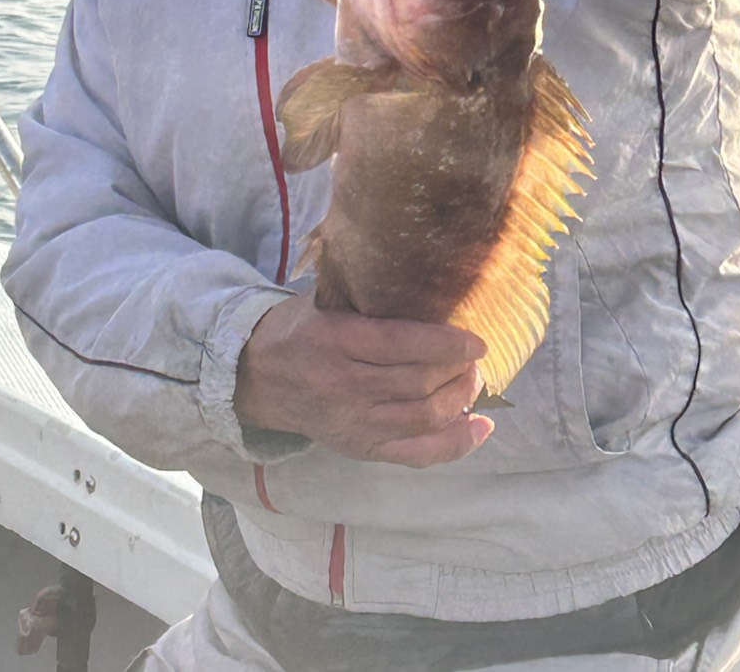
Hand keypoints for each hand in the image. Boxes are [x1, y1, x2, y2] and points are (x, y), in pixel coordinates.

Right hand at [233, 292, 493, 467]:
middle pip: (417, 383)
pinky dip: (454, 445)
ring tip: (473, 380)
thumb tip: (432, 283)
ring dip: (459, 399)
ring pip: (422, 418)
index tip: (476, 340)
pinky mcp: (360, 448)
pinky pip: (416, 455)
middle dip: (457, 371)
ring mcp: (353, 423)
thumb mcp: (324, 301)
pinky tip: (481, 427)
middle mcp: (344, 386)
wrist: (257, 379)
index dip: (445, 344)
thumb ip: (368, 297)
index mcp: (335, 341)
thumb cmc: (300, 329)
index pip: (400, 344)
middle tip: (476, 357)